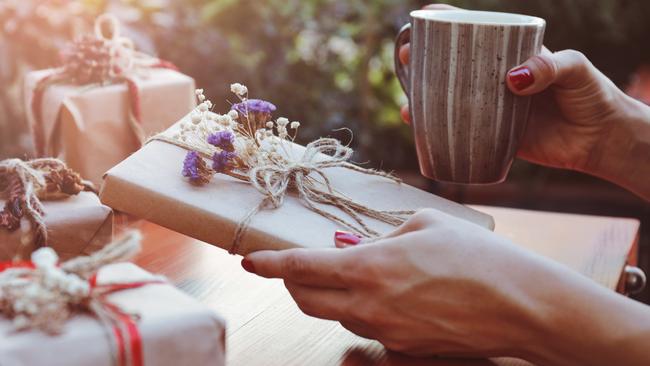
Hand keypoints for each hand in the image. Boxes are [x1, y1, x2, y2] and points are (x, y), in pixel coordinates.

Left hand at [242, 209, 561, 360]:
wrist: (522, 305)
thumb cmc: (478, 256)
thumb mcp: (425, 225)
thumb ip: (380, 235)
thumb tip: (355, 248)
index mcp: (369, 268)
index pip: (299, 268)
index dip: (269, 264)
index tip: (250, 260)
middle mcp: (368, 306)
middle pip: (306, 300)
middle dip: (292, 282)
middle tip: (298, 265)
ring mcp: (385, 332)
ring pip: (336, 315)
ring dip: (329, 295)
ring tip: (352, 273)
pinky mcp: (404, 349)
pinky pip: (368, 328)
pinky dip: (362, 309)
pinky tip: (387, 293)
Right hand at [400, 4, 649, 194]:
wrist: (600, 140)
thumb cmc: (592, 95)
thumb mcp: (576, 69)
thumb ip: (550, 66)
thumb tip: (512, 80)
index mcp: (512, 55)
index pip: (477, 33)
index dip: (448, 25)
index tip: (425, 18)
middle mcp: (495, 79)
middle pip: (452, 66)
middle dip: (423, 60)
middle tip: (406, 57)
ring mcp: (491, 108)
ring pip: (449, 100)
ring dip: (423, 100)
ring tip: (408, 104)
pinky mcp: (492, 136)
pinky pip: (459, 132)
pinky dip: (437, 131)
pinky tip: (421, 129)